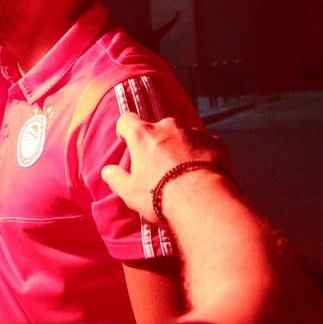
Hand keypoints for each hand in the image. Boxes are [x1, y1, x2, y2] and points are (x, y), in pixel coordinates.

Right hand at [101, 113, 230, 224]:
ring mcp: (193, 132)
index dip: (125, 130)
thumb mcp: (130, 192)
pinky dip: (202, 154)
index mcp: (142, 135)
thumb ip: (116, 178)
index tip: (127, 141)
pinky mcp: (215, 142)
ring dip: (180, 147)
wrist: (204, 203)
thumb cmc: (161, 196)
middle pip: (157, 128)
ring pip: (182, 135)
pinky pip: (204, 144)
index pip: (127, 120)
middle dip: (157, 142)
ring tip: (184, 172)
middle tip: (159, 165)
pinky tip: (203, 173)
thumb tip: (107, 171)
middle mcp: (167, 127)